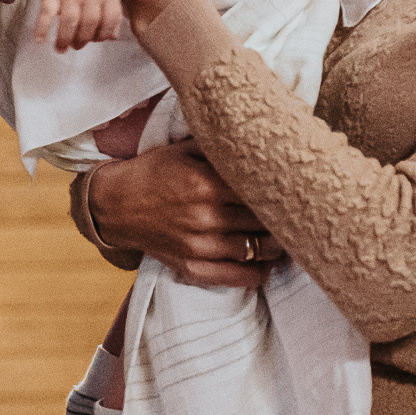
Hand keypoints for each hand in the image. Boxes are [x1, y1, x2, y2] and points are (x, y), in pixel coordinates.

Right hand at [33, 0, 123, 50]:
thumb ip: (113, 10)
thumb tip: (112, 36)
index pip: (111, 18)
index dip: (105, 34)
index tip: (97, 40)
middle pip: (89, 23)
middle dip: (83, 40)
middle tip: (76, 46)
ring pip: (69, 20)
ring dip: (64, 39)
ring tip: (61, 48)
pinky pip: (46, 12)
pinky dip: (41, 28)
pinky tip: (39, 40)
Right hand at [74, 141, 281, 287]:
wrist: (114, 205)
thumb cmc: (153, 172)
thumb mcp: (183, 149)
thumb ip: (219, 146)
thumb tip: (258, 137)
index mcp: (204, 184)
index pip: (260, 190)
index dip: (284, 190)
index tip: (299, 188)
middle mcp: (204, 217)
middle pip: (263, 221)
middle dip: (285, 217)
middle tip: (301, 212)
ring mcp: (198, 246)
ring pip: (255, 251)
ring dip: (277, 245)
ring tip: (288, 236)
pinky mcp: (191, 267)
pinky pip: (236, 278)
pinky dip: (258, 273)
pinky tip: (266, 263)